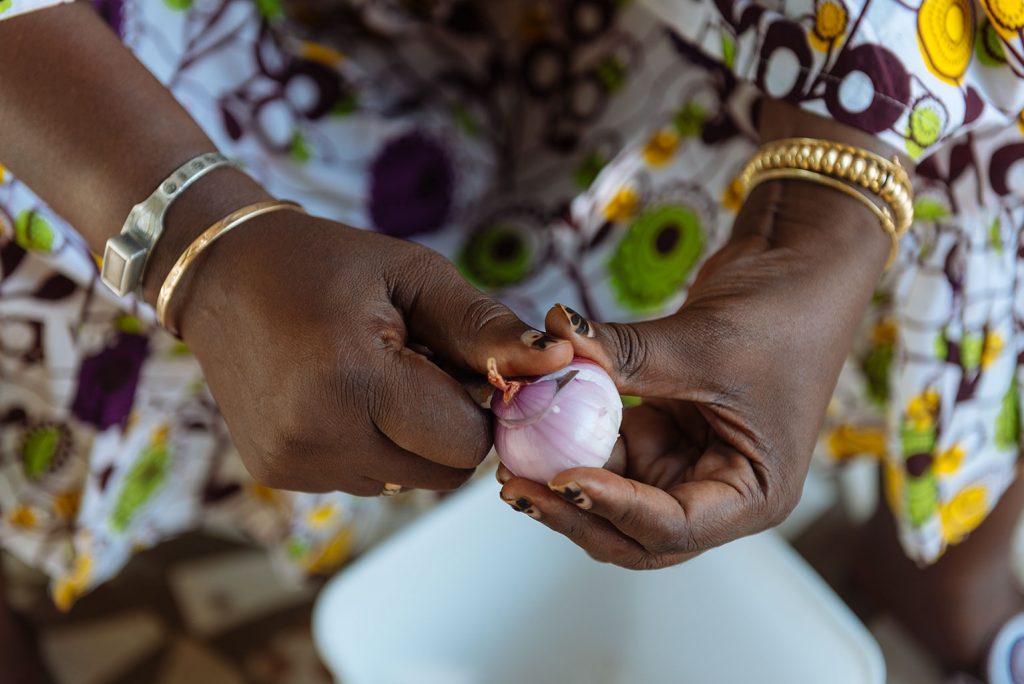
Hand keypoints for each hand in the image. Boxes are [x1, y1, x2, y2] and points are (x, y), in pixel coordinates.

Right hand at [175, 212, 572, 494]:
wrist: (222, 273)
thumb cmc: (328, 263)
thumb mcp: (414, 275)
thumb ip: (485, 329)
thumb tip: (557, 364)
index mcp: (353, 381)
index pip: (466, 441)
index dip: (484, 406)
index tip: (469, 365)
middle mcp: (317, 437)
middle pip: (443, 473)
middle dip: (453, 426)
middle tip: (427, 367)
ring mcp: (293, 463)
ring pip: (407, 480)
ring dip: (413, 438)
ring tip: (380, 375)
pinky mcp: (279, 473)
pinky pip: (367, 477)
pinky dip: (375, 445)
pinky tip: (349, 396)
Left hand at [497, 178, 889, 567]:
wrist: (795, 265)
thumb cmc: (782, 313)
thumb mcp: (702, 342)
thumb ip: (625, 355)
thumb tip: (552, 340)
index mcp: (752, 493)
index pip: (673, 526)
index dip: (614, 508)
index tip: (561, 478)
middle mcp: (718, 489)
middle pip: (635, 529)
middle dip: (574, 510)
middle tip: (516, 486)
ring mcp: (687, 460)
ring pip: (614, 492)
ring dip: (565, 476)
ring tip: (510, 456)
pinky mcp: (663, 429)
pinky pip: (610, 444)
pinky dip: (574, 434)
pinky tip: (535, 419)